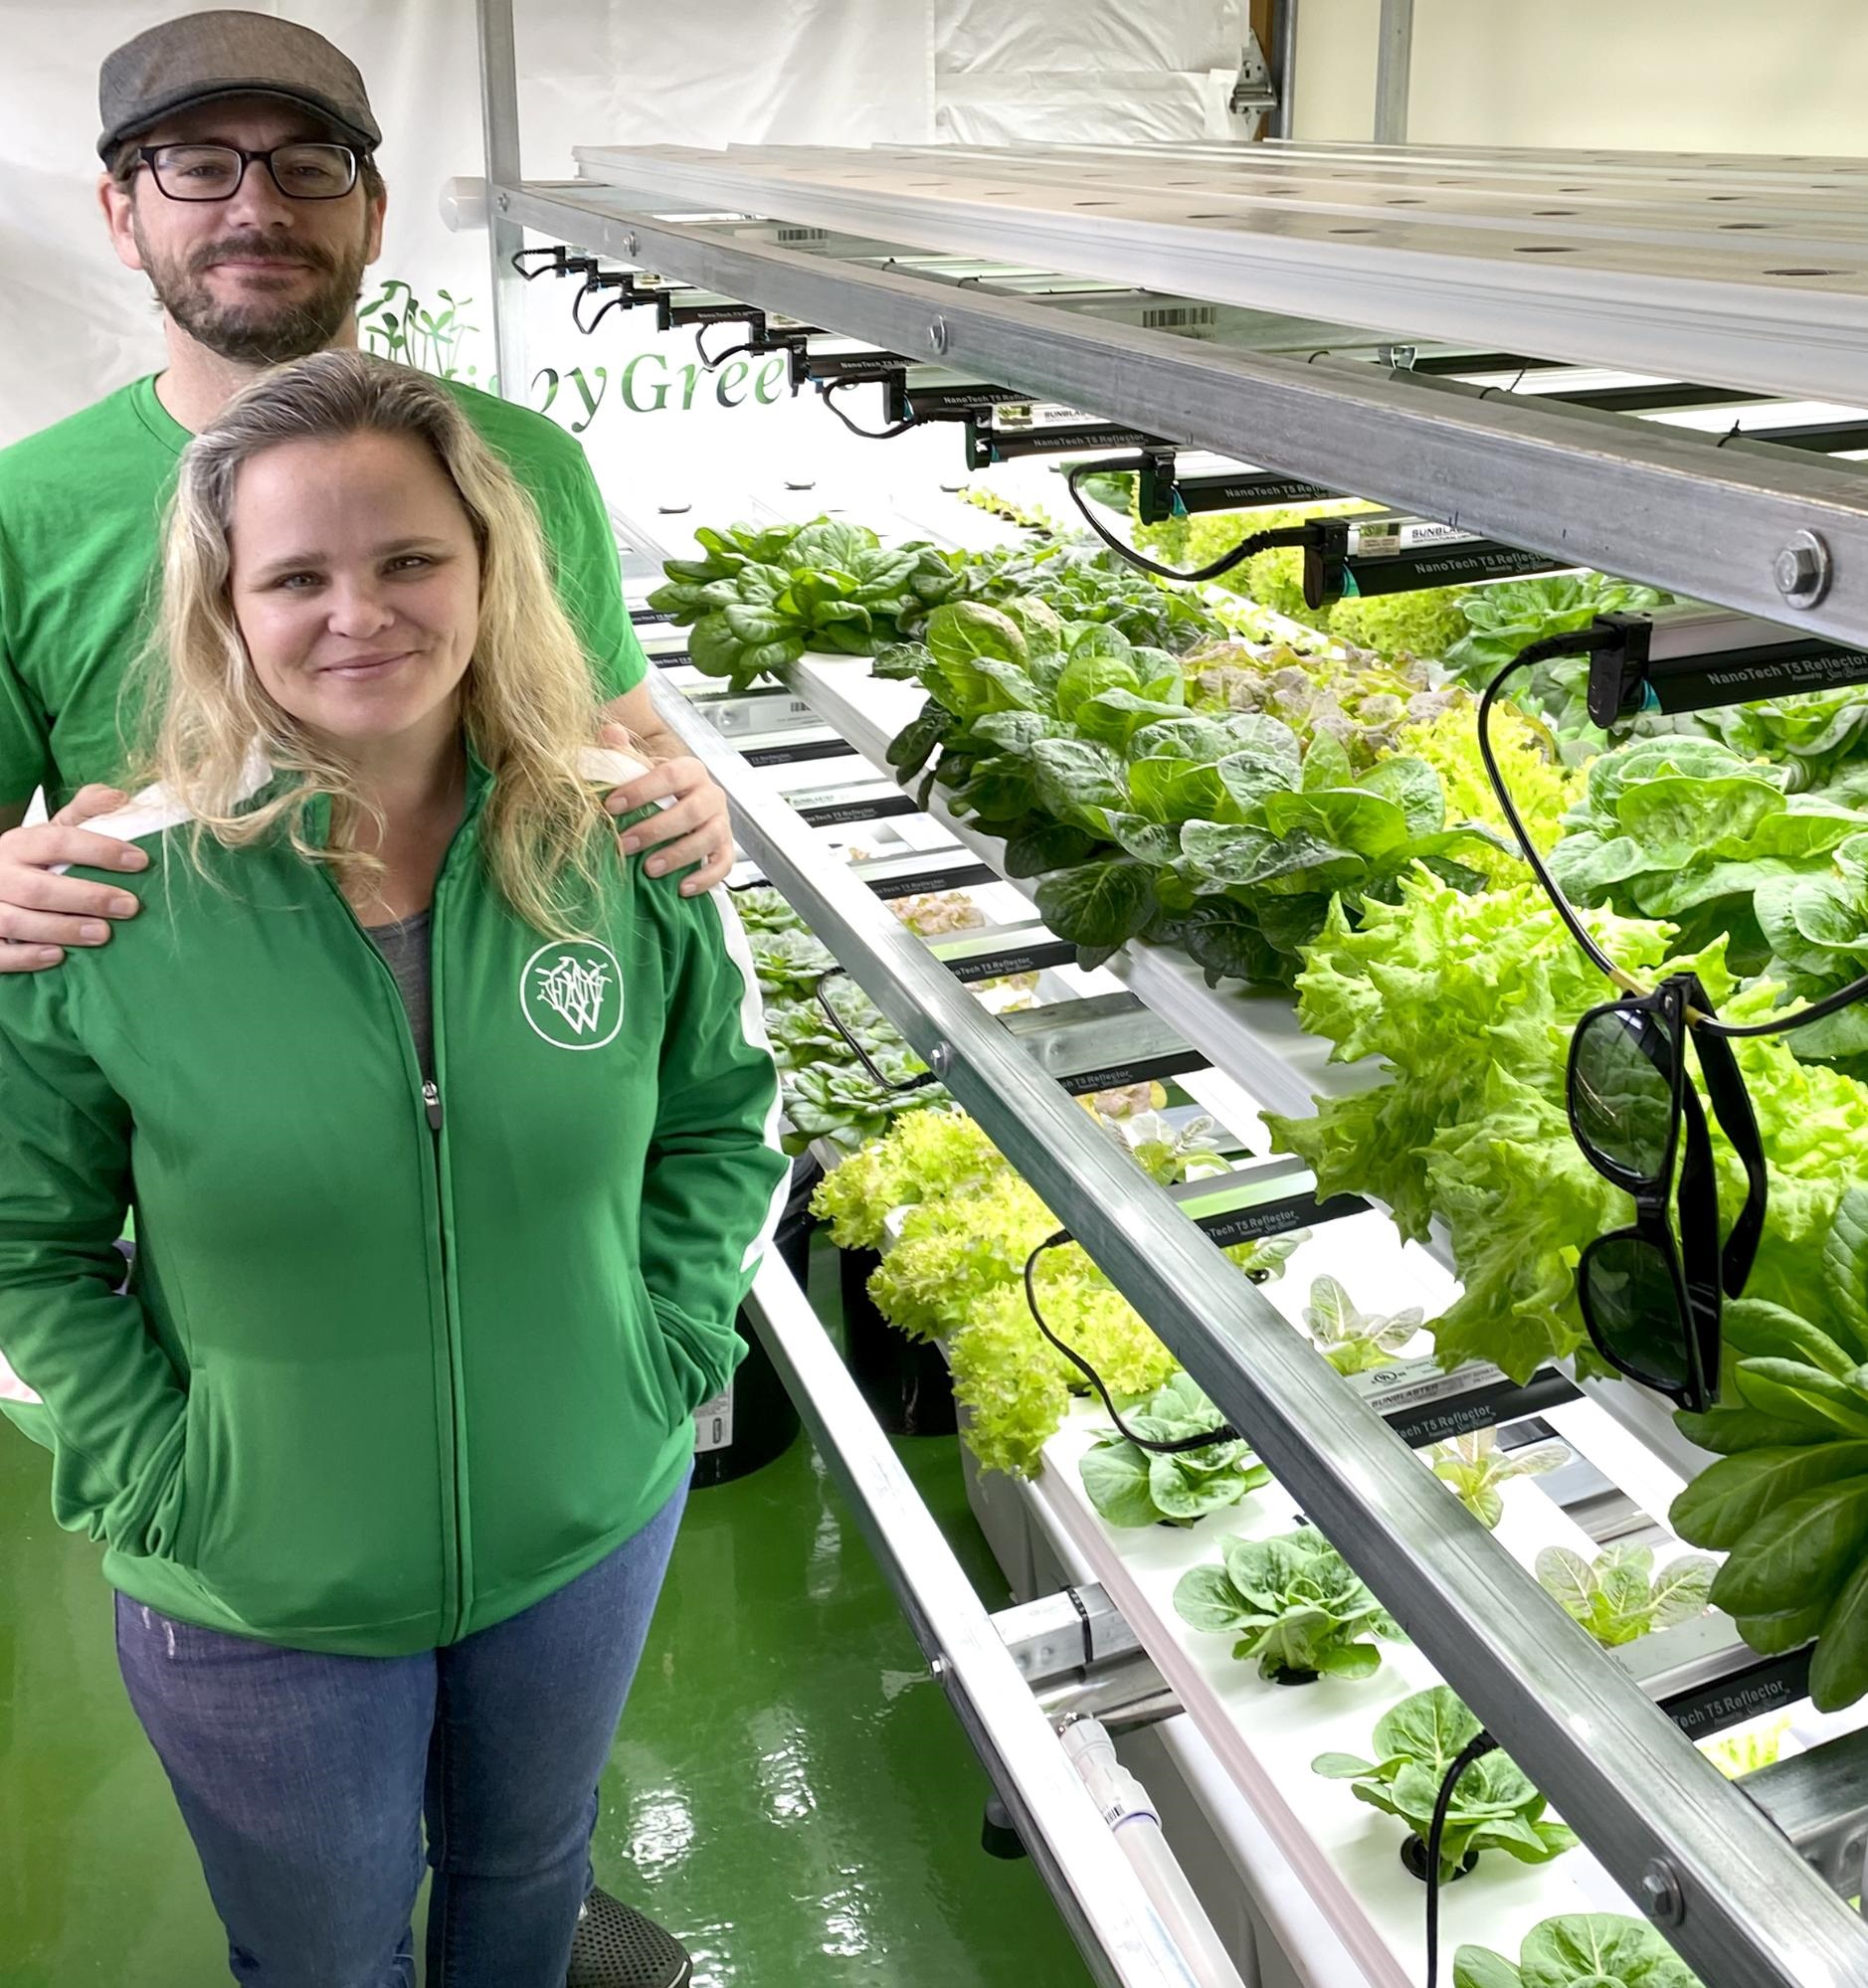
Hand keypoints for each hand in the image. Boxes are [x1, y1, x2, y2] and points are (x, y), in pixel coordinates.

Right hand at [0, 786, 145, 971]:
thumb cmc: (30, 861)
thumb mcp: (51, 833)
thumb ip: (84, 813)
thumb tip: (120, 797)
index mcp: (19, 844)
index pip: (58, 841)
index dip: (100, 850)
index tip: (140, 860)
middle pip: (40, 888)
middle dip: (87, 897)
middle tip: (129, 906)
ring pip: (17, 921)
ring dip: (62, 928)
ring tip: (103, 934)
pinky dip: (25, 956)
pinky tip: (56, 956)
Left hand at [601, 728, 733, 894]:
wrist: (681, 802)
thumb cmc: (657, 788)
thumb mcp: (639, 767)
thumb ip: (622, 751)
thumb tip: (609, 731)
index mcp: (690, 770)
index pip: (669, 776)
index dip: (640, 791)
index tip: (611, 806)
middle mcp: (711, 795)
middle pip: (689, 811)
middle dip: (655, 830)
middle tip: (624, 844)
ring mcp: (722, 823)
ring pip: (708, 839)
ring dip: (678, 855)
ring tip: (649, 869)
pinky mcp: (726, 848)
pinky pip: (723, 864)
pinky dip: (705, 877)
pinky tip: (682, 887)